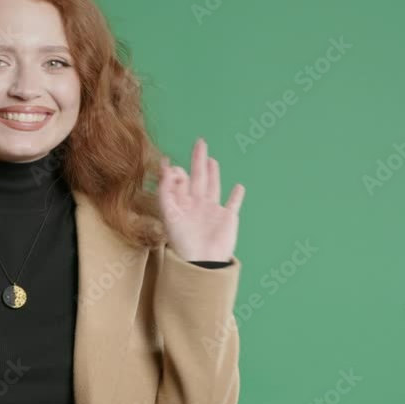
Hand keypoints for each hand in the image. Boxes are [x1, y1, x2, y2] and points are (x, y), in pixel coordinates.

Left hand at [157, 138, 243, 262]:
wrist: (202, 261)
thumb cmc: (182, 241)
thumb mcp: (169, 213)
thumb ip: (166, 190)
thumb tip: (168, 168)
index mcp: (181, 204)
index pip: (178, 182)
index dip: (173, 172)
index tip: (167, 162)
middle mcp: (196, 205)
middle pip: (198, 177)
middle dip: (198, 160)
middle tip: (199, 142)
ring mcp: (212, 211)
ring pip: (213, 187)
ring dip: (213, 173)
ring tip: (210, 160)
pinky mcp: (228, 218)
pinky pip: (233, 204)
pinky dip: (237, 196)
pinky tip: (238, 187)